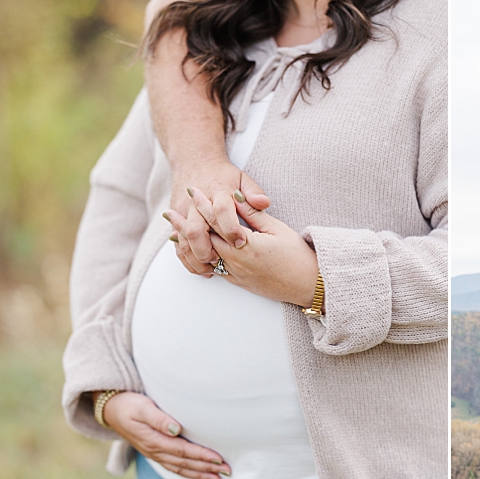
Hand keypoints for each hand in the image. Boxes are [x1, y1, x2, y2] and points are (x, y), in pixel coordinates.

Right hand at [100, 391, 230, 478]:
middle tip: (227, 472)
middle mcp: (154, 450)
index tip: (219, 459)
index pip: (183, 451)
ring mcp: (154, 454)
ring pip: (180, 468)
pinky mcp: (154, 453)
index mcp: (153, 440)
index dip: (202, 456)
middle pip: (185, 463)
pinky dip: (188, 473)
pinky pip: (174, 467)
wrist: (109, 409)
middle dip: (207, 468)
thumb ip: (159, 418)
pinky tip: (200, 476)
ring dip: (200, 474)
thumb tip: (176, 429)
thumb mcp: (142, 407)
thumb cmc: (128, 404)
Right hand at [167, 163, 270, 273]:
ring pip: (184, 238)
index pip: (222, 210)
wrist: (195, 162)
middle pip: (196, 228)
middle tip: (221, 261)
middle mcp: (197, 202)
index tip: (240, 242)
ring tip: (211, 269)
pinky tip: (200, 267)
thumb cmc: (224, 175)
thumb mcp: (242, 178)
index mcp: (218, 192)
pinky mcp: (176, 217)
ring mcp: (184, 210)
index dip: (231, 228)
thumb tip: (264, 203)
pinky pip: (177, 241)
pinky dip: (186, 256)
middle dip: (208, 248)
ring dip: (195, 256)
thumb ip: (254, 191)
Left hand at [171, 192, 320, 305]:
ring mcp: (237, 274)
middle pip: (205, 240)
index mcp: (246, 245)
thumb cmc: (298, 256)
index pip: (218, 221)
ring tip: (174, 234)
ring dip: (190, 244)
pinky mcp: (239, 283)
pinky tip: (196, 253)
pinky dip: (202, 259)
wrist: (309, 285)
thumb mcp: (278, 229)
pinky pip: (215, 270)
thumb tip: (234, 198)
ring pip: (206, 257)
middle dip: (187, 225)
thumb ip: (252, 214)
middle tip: (170, 213)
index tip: (192, 193)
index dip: (204, 205)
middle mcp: (237, 261)